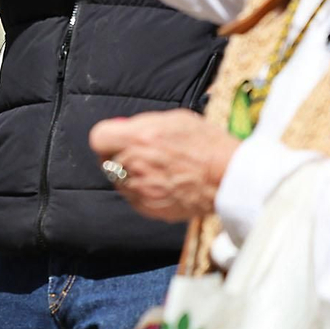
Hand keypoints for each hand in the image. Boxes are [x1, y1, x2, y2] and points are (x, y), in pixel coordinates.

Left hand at [88, 110, 240, 221]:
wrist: (231, 178)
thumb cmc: (208, 145)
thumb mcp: (175, 119)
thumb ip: (144, 124)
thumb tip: (125, 128)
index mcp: (139, 138)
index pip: (98, 138)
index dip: (107, 137)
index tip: (116, 138)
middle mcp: (134, 164)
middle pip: (106, 160)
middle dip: (118, 155)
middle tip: (140, 153)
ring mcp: (141, 189)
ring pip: (118, 180)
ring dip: (129, 174)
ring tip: (156, 169)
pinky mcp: (149, 208)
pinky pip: (133, 198)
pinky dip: (141, 191)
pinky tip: (162, 184)